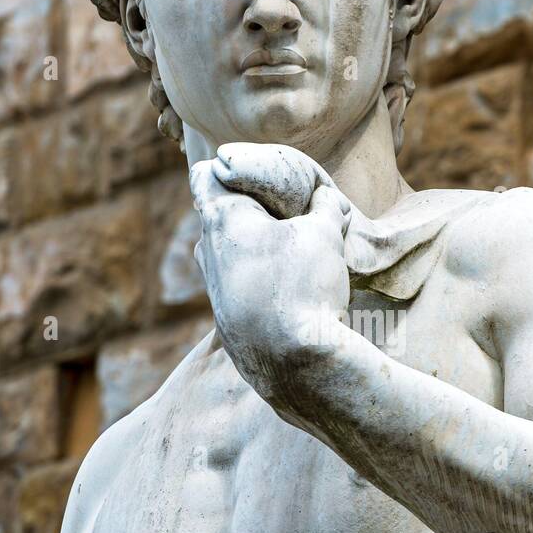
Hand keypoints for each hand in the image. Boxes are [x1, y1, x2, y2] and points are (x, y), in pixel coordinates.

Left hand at [190, 145, 351, 406]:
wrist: (296, 366)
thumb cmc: (305, 288)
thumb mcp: (326, 234)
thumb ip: (325, 205)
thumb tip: (326, 197)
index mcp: (222, 219)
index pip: (206, 175)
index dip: (232, 166)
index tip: (262, 171)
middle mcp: (207, 251)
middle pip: (219, 214)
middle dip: (250, 208)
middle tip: (289, 210)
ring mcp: (213, 289)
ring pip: (229, 253)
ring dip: (254, 246)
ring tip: (294, 251)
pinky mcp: (226, 321)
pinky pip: (240, 285)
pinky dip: (258, 278)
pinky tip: (289, 289)